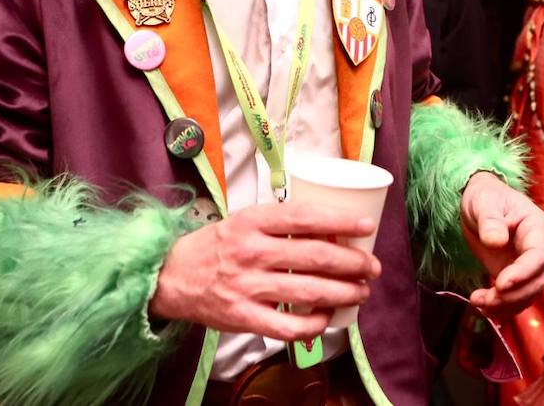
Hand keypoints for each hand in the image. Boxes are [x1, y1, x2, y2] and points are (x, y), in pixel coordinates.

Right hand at [150, 203, 379, 340]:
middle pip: (316, 257)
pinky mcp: (243, 317)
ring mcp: (247, 287)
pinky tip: (327, 317)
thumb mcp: (242, 221)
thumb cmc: (215, 246)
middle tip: (372, 267)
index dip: (341, 221)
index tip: (367, 227)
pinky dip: (315, 324)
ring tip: (361, 291)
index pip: (305, 217)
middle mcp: (251, 252)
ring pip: (310, 292)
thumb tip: (329, 227)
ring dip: (344, 293)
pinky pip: (289, 326)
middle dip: (353, 263)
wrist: (171, 277)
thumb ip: (278, 222)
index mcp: (252, 221)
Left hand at [459, 172, 543, 317]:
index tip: (500, 284)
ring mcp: (526, 264)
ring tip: (478, 302)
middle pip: (535, 281)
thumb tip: (496, 242)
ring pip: (526, 294)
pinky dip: (500, 307)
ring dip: (505, 305)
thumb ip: (490, 221)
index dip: (522, 274)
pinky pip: (514, 297)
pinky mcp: (513, 275)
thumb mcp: (483, 202)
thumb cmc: (484, 195)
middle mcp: (536, 249)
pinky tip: (481, 305)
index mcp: (536, 227)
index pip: (537, 257)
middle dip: (512, 296)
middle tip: (485, 300)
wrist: (479, 201)